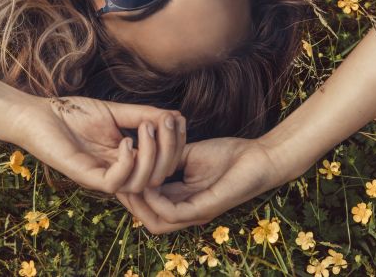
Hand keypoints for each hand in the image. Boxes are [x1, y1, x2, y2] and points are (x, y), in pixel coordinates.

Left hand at [14, 94, 186, 194]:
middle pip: (156, 178)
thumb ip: (143, 115)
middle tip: (167, 124)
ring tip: (146, 129)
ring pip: (139, 184)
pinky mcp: (85, 176)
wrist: (39, 114)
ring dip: (151, 156)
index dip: (176, 146)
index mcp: (126, 160)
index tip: (178, 120)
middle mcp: (117, 172)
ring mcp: (101, 176)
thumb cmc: (74, 113)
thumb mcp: (116, 112)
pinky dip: (127, 162)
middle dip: (169, 151)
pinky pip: (115, 183)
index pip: (161, 164)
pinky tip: (125, 141)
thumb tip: (176, 116)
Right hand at [116, 137, 277, 233]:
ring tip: (128, 180)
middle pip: (148, 219)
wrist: (258, 157)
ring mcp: (195, 213)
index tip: (118, 171)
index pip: (149, 204)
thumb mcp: (188, 154)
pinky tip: (147, 182)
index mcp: (183, 199)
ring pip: (156, 222)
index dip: (131, 191)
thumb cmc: (228, 155)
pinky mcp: (204, 209)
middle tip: (117, 178)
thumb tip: (142, 154)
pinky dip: (155, 200)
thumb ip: (167, 159)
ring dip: (138, 202)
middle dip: (129, 200)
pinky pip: (171, 213)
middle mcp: (187, 212)